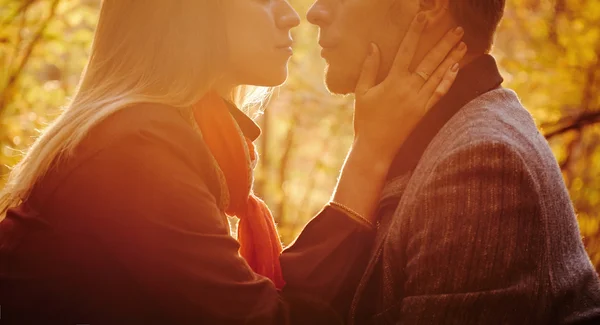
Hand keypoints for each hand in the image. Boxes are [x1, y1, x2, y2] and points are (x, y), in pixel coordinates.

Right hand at [353, 13, 466, 161]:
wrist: (375, 146)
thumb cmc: (365, 119)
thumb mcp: (361, 92)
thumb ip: (368, 68)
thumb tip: (373, 46)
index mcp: (393, 81)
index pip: (407, 50)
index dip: (415, 32)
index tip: (423, 17)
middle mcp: (409, 88)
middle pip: (430, 60)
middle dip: (444, 43)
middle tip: (457, 29)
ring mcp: (419, 100)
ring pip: (439, 75)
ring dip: (452, 58)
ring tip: (463, 44)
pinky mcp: (424, 111)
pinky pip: (440, 93)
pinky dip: (449, 79)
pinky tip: (456, 68)